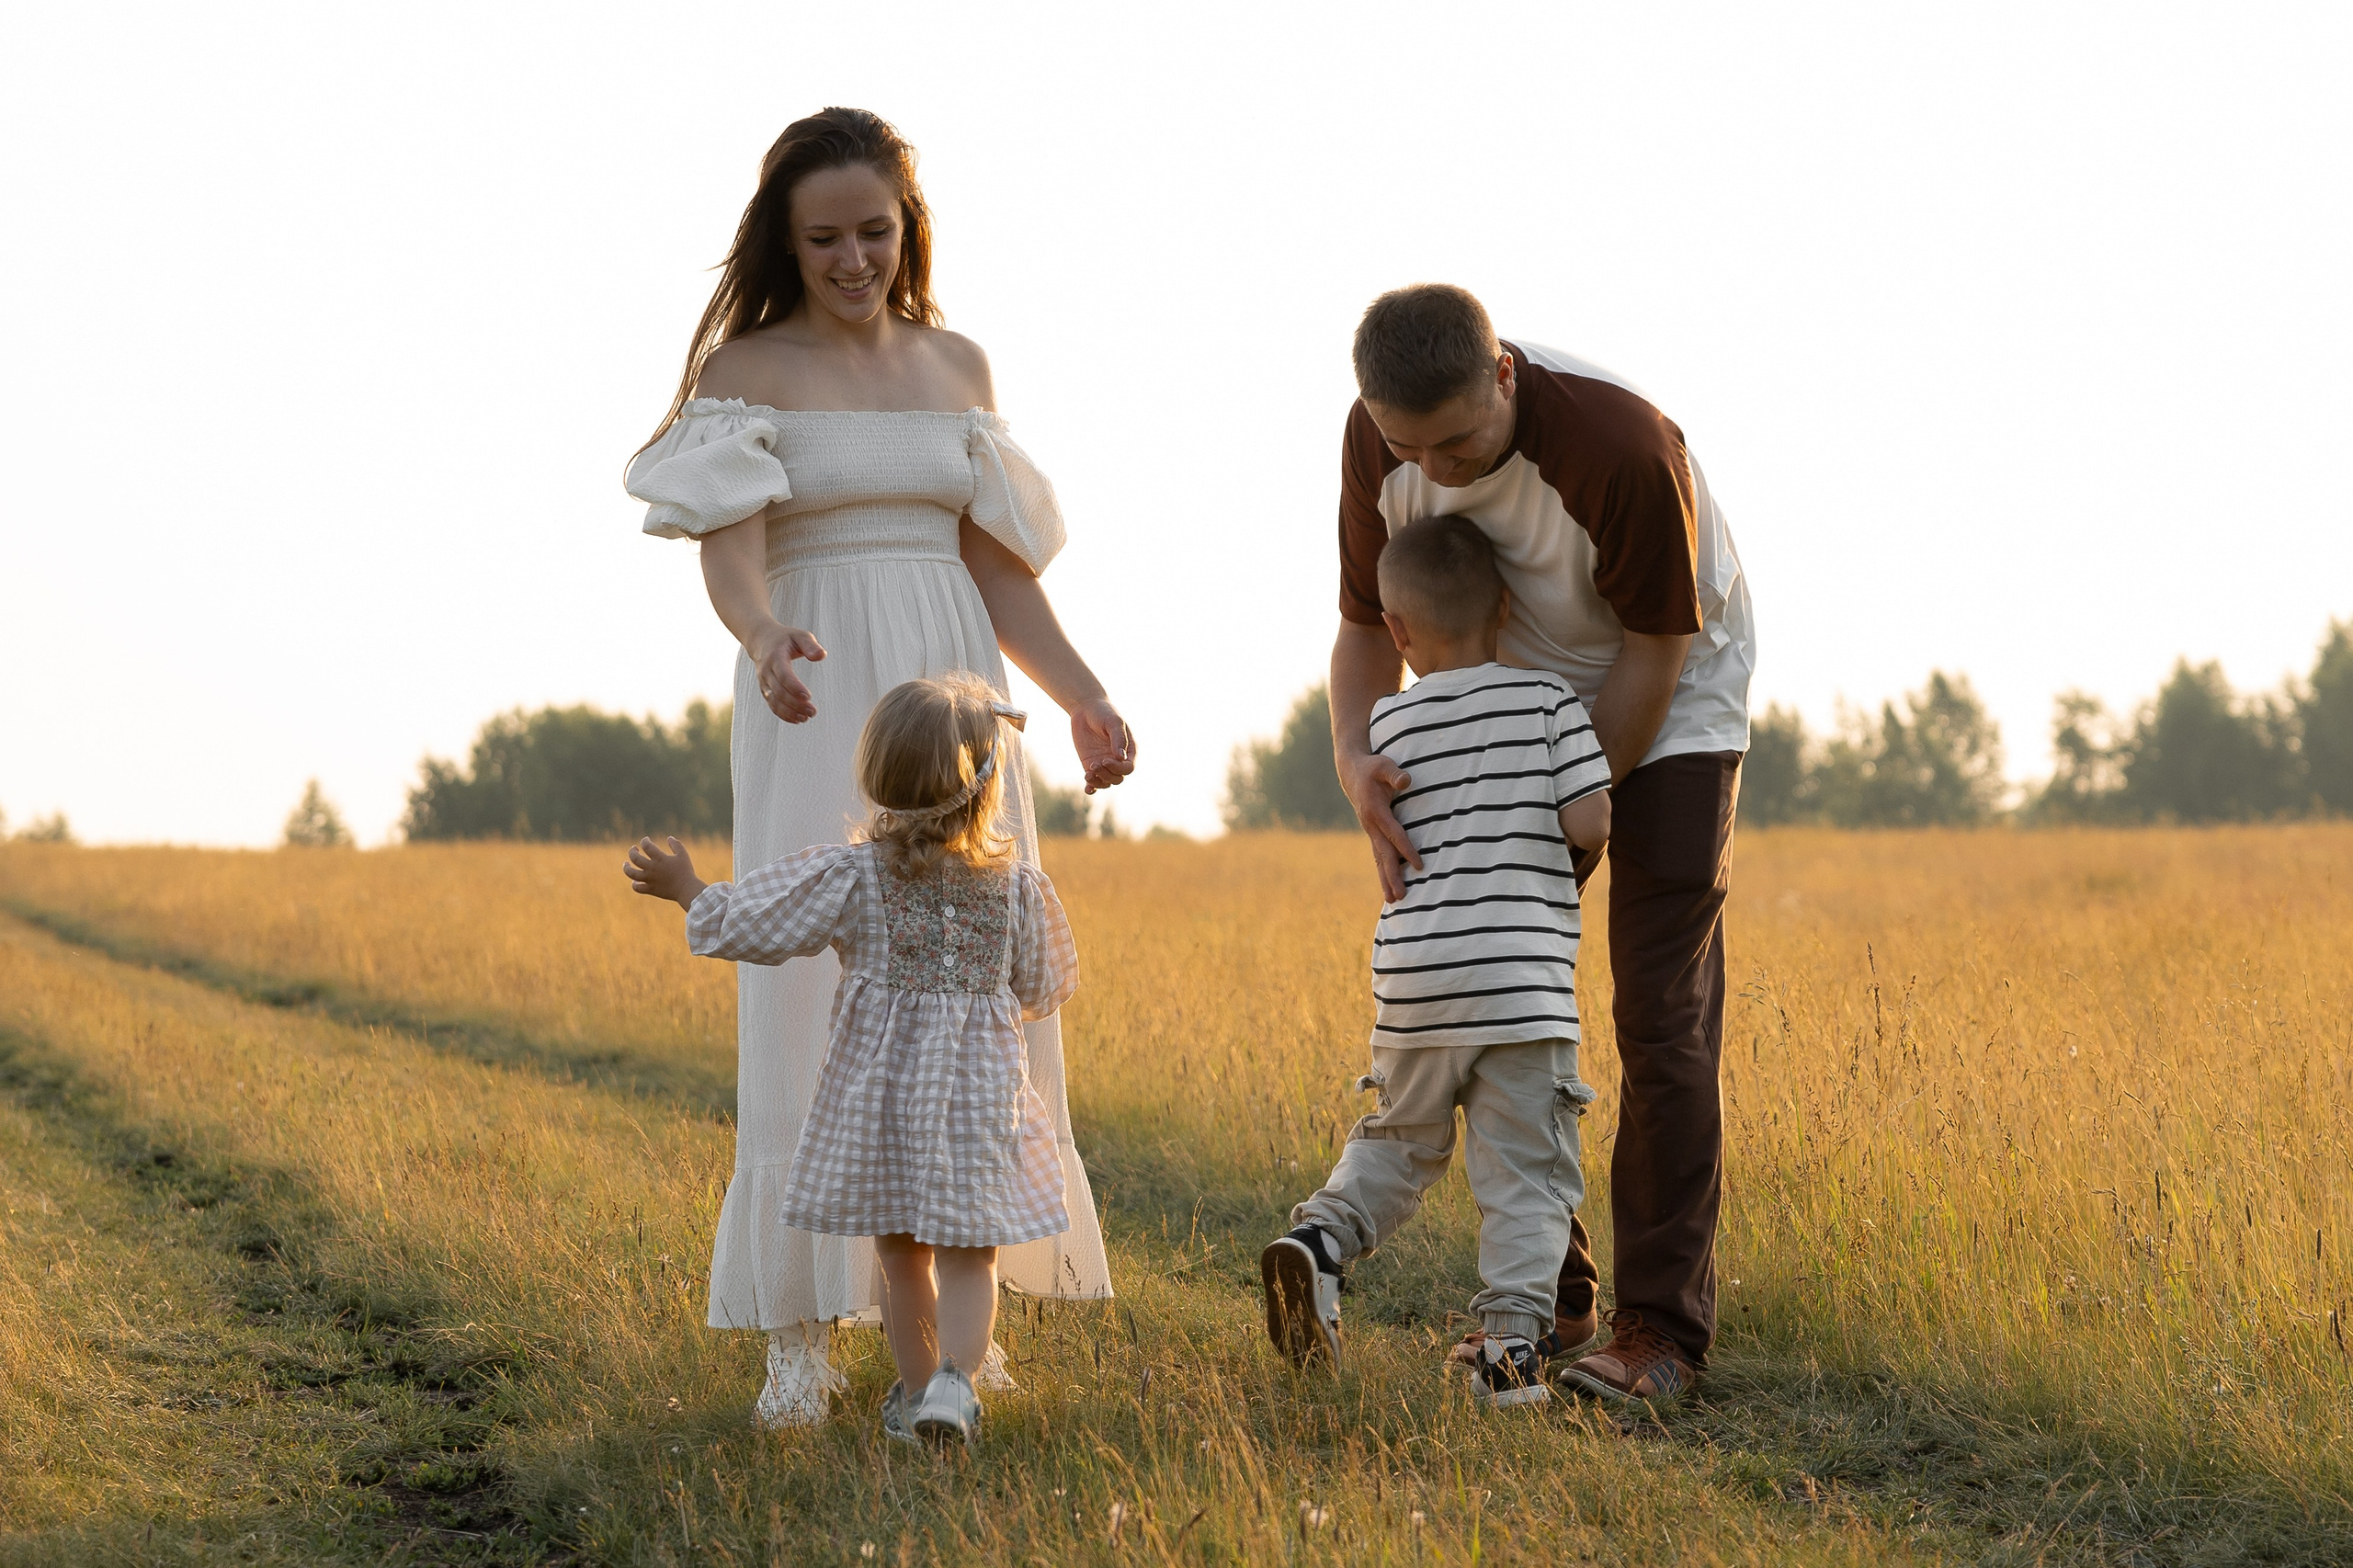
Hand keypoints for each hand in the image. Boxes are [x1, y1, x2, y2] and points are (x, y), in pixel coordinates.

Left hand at [625, 836, 707, 908]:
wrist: (687, 889)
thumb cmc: (686, 871)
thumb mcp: (683, 855)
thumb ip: (676, 845)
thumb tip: (669, 838)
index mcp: (660, 858)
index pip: (646, 846)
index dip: (644, 841)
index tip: (646, 840)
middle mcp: (652, 868)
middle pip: (635, 858)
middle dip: (632, 851)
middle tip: (634, 849)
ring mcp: (650, 879)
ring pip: (631, 873)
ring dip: (626, 868)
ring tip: (626, 864)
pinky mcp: (651, 889)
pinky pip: (637, 888)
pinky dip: (634, 884)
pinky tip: (635, 881)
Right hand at [748, 624, 827, 723]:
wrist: (761, 640)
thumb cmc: (785, 638)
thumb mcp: (799, 635)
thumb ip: (810, 645)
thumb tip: (821, 656)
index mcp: (775, 657)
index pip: (783, 675)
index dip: (794, 687)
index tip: (808, 697)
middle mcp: (767, 671)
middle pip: (779, 691)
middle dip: (796, 704)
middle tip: (813, 711)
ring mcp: (764, 682)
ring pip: (774, 701)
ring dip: (790, 712)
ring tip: (806, 718)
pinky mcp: (766, 689)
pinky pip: (772, 705)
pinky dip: (783, 714)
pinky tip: (797, 719)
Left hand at [1069, 698, 1135, 792]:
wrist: (1085, 709)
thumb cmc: (1103, 713)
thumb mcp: (1114, 723)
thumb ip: (1118, 739)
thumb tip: (1121, 758)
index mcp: (1129, 750)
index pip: (1128, 768)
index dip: (1118, 768)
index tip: (1105, 760)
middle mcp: (1119, 760)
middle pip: (1118, 778)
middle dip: (1107, 775)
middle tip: (1094, 764)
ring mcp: (1105, 764)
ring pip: (1106, 782)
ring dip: (1098, 782)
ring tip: (1088, 774)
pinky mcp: (1091, 765)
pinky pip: (1094, 781)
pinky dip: (1092, 787)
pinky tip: (1088, 788)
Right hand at [1339, 751, 1420, 902]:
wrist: (1350, 771)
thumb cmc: (1372, 767)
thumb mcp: (1384, 765)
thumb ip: (1395, 774)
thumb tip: (1406, 781)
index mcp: (1375, 811)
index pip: (1394, 834)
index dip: (1407, 850)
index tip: (1419, 866)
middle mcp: (1370, 825)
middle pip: (1384, 855)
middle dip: (1393, 876)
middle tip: (1401, 897)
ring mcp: (1370, 831)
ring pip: (1379, 859)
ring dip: (1386, 880)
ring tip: (1393, 901)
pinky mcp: (1372, 833)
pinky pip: (1378, 855)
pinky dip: (1383, 871)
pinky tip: (1388, 886)